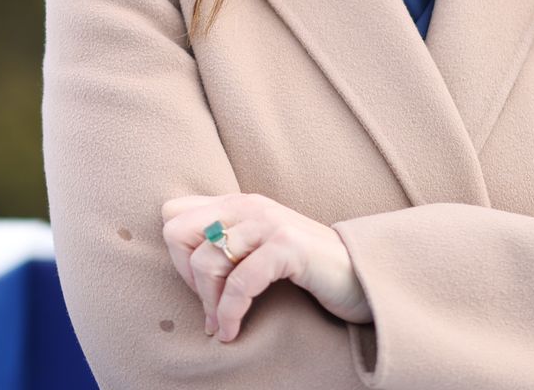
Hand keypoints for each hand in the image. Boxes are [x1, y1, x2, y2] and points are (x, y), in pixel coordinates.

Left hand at [160, 192, 372, 342]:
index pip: (172, 213)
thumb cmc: (306, 269)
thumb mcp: (259, 248)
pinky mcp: (286, 246)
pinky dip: (230, 313)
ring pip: (206, 261)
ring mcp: (268, 223)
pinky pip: (239, 283)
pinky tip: (234, 331)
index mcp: (237, 203)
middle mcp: (249, 205)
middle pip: (177, 233)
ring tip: (224, 325)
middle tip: (210, 305)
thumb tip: (181, 263)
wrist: (361, 276)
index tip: (202, 284)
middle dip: (186, 277)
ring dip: (210, 304)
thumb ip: (227, 242)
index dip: (178, 254)